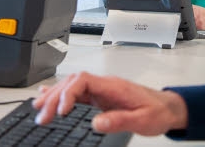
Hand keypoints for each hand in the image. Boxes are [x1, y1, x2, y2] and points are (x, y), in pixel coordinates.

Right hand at [32, 72, 187, 135]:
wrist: (167, 108)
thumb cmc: (156, 111)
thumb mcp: (142, 120)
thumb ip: (120, 121)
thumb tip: (96, 123)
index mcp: (113, 86)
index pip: (83, 80)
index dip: (68, 94)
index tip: (61, 111)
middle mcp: (104, 85)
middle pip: (72, 83)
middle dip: (53, 97)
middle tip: (42, 116)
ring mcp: (101, 90)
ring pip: (71, 86)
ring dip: (53, 96)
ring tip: (37, 109)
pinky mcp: (99, 97)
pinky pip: (76, 92)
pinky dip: (59, 94)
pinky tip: (47, 95)